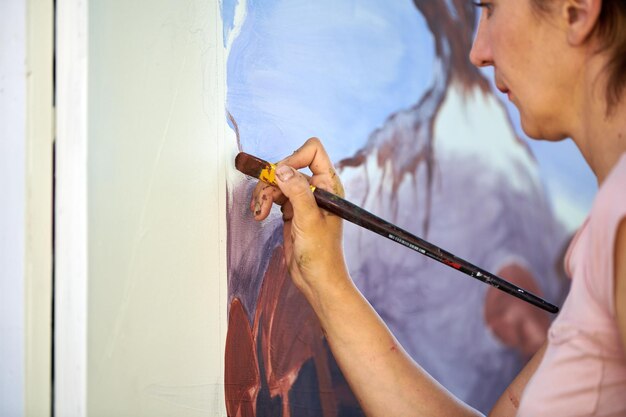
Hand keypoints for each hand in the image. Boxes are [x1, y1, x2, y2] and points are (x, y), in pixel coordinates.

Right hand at [251, 138, 348, 298]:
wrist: (316, 279)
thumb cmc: (322, 254)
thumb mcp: (309, 219)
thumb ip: (297, 191)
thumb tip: (282, 169)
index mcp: (329, 185)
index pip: (313, 152)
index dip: (294, 158)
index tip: (280, 174)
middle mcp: (317, 189)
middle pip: (289, 166)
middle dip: (272, 179)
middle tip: (264, 197)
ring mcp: (303, 199)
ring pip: (277, 181)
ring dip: (264, 193)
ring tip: (260, 212)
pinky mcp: (291, 210)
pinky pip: (273, 196)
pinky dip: (263, 202)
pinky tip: (260, 215)